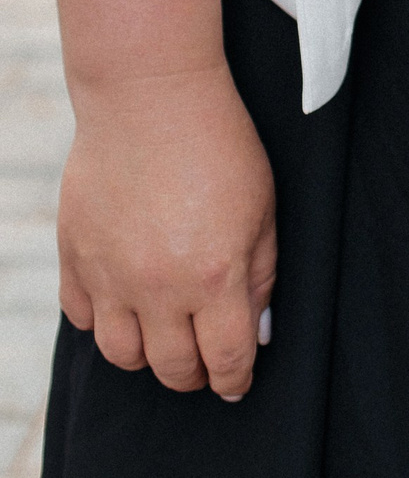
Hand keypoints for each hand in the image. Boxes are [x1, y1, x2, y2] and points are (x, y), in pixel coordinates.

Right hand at [58, 63, 276, 399]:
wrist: (150, 94)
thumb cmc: (219, 142)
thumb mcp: (265, 206)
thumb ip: (262, 274)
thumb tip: (258, 331)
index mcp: (213, 276)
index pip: (226, 359)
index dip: (235, 380)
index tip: (237, 383)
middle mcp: (157, 288)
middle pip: (172, 368)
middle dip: (195, 374)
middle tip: (204, 361)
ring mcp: (109, 275)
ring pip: (121, 356)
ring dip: (146, 356)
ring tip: (163, 337)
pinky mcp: (75, 256)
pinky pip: (82, 316)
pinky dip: (102, 320)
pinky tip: (122, 303)